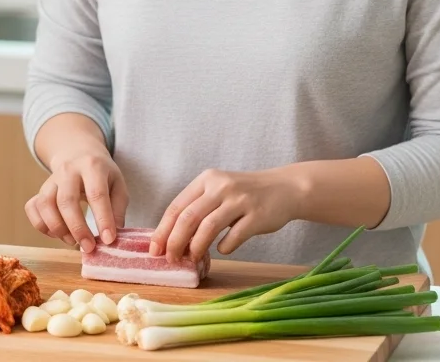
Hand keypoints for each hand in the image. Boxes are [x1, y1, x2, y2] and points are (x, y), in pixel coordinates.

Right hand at [25, 145, 127, 253]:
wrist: (78, 152)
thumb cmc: (102, 174)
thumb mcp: (117, 184)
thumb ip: (118, 208)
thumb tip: (111, 236)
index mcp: (92, 166)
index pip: (96, 194)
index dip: (102, 219)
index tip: (108, 240)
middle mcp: (68, 170)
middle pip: (66, 201)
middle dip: (77, 228)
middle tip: (88, 247)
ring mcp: (50, 179)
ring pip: (46, 205)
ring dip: (58, 228)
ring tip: (73, 241)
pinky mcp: (39, 190)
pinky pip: (32, 208)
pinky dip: (42, 225)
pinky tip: (57, 233)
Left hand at [150, 167, 304, 261]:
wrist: (285, 188)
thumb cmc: (245, 194)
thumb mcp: (219, 191)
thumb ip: (198, 208)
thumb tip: (171, 239)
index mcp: (206, 180)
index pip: (176, 206)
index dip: (163, 230)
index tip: (155, 250)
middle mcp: (221, 186)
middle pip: (188, 217)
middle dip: (175, 242)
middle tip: (171, 259)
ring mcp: (240, 200)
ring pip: (208, 227)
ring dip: (196, 248)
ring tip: (193, 259)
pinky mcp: (258, 215)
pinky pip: (235, 236)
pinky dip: (225, 247)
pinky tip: (222, 250)